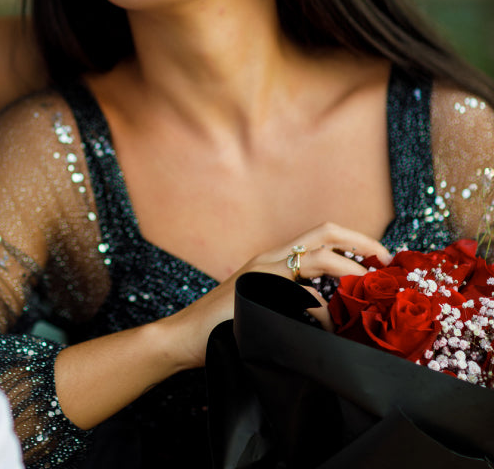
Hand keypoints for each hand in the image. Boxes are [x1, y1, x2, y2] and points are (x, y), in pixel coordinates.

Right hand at [163, 222, 390, 369]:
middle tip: (386, 261)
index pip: (318, 236)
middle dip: (360, 242)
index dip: (351, 241)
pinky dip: (324, 312)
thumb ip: (289, 303)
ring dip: (349, 268)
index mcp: (271, 260)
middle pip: (323, 231)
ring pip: (317, 256)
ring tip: (369, 287)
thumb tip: (330, 318)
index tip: (377, 259)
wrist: (184, 337)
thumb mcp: (262, 307)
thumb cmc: (221, 328)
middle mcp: (269, 258)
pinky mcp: (260, 290)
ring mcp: (263, 272)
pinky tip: (327, 330)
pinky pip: (305, 296)